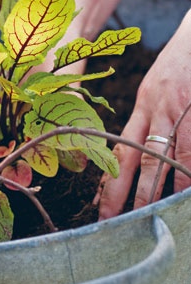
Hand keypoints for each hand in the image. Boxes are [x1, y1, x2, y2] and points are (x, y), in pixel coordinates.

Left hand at [94, 9, 190, 218]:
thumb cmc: (179, 63)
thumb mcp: (155, 88)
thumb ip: (148, 116)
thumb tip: (143, 148)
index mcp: (141, 106)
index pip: (120, 148)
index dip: (109, 177)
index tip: (101, 203)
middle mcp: (154, 110)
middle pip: (136, 158)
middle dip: (125, 192)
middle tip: (113, 221)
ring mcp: (178, 111)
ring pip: (165, 158)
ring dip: (158, 189)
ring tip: (150, 216)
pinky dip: (188, 173)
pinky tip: (184, 193)